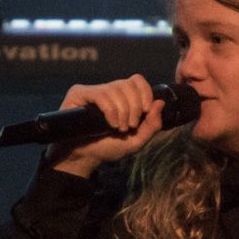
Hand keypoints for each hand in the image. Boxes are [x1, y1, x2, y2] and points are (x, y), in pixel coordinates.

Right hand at [45, 74, 165, 176]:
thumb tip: (160, 103)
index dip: (145, 93)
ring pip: (116, 89)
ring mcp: (93, 91)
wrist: (84, 158)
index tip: (146, 111)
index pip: (137, 81)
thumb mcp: (136, 141)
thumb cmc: (107, 148)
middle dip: (134, 107)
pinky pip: (100, 94)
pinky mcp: (78, 93)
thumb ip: (152, 125)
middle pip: (129, 84)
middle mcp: (108, 90)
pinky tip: (109, 124)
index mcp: (122, 97)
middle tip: (129, 126)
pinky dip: (110, 110)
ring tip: (117, 128)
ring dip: (122, 112)